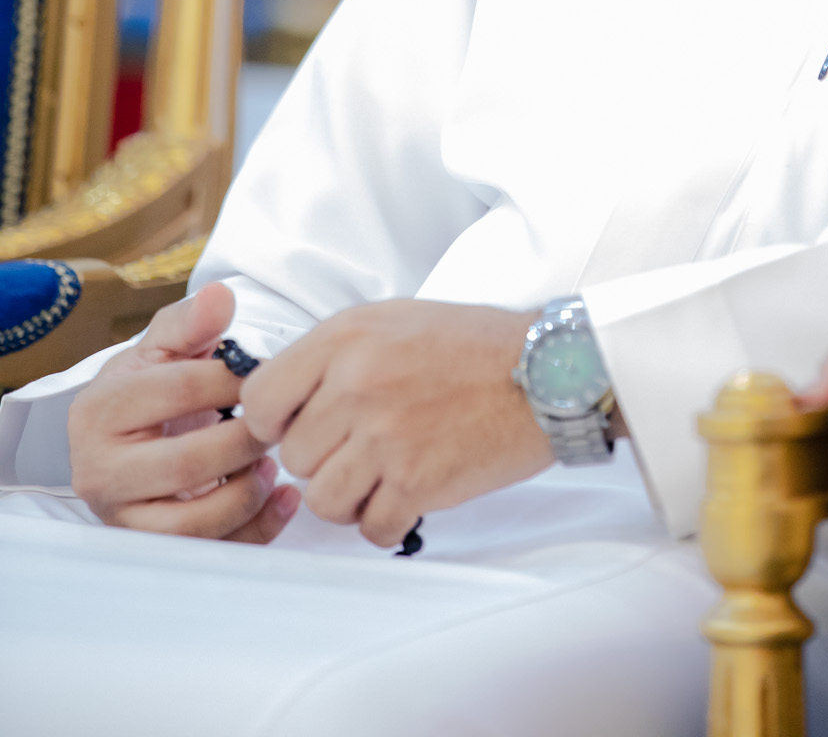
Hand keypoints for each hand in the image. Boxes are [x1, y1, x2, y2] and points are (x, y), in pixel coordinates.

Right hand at [68, 282, 299, 541]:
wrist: (130, 436)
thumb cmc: (152, 387)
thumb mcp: (164, 346)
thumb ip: (191, 321)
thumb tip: (221, 296)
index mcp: (99, 410)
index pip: (178, 391)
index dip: (234, 380)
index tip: (269, 373)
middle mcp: (98, 471)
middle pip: (187, 463)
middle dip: (247, 441)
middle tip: (280, 423)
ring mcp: (122, 517)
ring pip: (192, 524)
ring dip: (248, 492)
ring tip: (274, 462)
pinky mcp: (150, 550)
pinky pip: (208, 553)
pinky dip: (256, 530)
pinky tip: (283, 498)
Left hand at [241, 301, 550, 547]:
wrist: (547, 371)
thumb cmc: (474, 345)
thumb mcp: (393, 320)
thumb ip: (334, 354)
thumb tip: (282, 398)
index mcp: (346, 338)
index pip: (259, 400)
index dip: (274, 422)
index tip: (299, 427)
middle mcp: (357, 384)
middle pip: (294, 456)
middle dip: (324, 459)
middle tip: (364, 447)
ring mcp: (385, 436)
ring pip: (323, 500)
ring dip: (351, 496)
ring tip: (386, 473)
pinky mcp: (416, 483)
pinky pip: (369, 528)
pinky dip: (387, 520)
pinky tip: (411, 493)